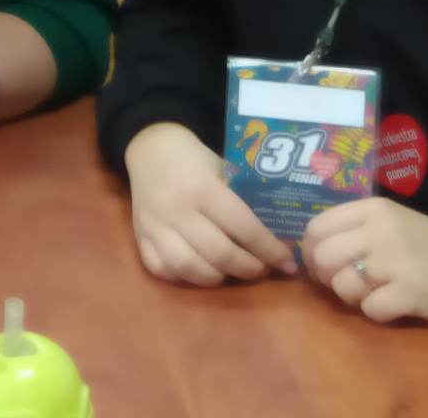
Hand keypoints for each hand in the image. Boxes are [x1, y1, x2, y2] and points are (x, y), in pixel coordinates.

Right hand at [124, 122, 295, 285]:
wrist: (150, 149)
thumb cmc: (195, 159)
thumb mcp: (224, 169)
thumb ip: (243, 201)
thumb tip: (278, 237)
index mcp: (203, 188)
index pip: (243, 228)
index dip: (269, 250)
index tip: (288, 263)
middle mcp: (177, 209)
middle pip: (219, 253)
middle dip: (249, 268)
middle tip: (263, 269)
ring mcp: (154, 226)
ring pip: (189, 267)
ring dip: (218, 277)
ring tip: (231, 272)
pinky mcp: (139, 237)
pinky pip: (162, 270)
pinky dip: (184, 277)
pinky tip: (199, 269)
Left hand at [303, 198, 427, 325]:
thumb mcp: (396, 224)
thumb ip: (358, 231)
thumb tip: (313, 252)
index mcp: (374, 208)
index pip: (316, 227)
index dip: (310, 251)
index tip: (321, 266)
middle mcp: (380, 229)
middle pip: (321, 257)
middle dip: (326, 278)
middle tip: (345, 286)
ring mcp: (396, 261)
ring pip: (341, 286)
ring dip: (353, 298)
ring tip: (377, 294)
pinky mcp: (411, 292)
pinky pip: (370, 310)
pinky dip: (379, 314)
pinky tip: (397, 306)